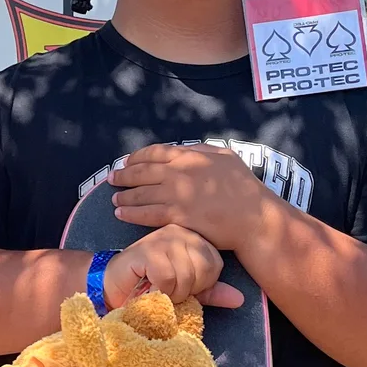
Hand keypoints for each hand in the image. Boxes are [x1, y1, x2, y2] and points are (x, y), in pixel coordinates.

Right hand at [104, 227, 243, 309]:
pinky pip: (167, 278)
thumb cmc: (151, 286)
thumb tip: (240, 299)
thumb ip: (213, 291)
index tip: (182, 286)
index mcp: (192, 237)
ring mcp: (161, 238)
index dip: (202, 284)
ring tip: (158, 289)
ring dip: (172, 293)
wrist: (114, 288)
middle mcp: (179, 232)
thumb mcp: (187, 289)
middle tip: (169, 289)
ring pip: (186, 275)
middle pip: (204, 269)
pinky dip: (159, 291)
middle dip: (188, 289)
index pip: (215, 264)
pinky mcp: (146, 250)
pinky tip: (148, 288)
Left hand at [111, 144, 270, 252]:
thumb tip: (186, 149)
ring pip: (140, 193)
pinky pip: (146, 213)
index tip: (127, 162)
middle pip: (141, 172)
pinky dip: (130, 213)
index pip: (154, 152)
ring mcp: (176, 194)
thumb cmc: (244, 188)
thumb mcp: (226, 157)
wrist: (253, 217)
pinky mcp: (176, 216)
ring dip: (124, 196)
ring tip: (114, 200)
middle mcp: (178, 173)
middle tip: (112, 179)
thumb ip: (202, 151)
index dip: (136, 157)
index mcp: (190, 156)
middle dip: (123, 175)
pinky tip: (121, 214)